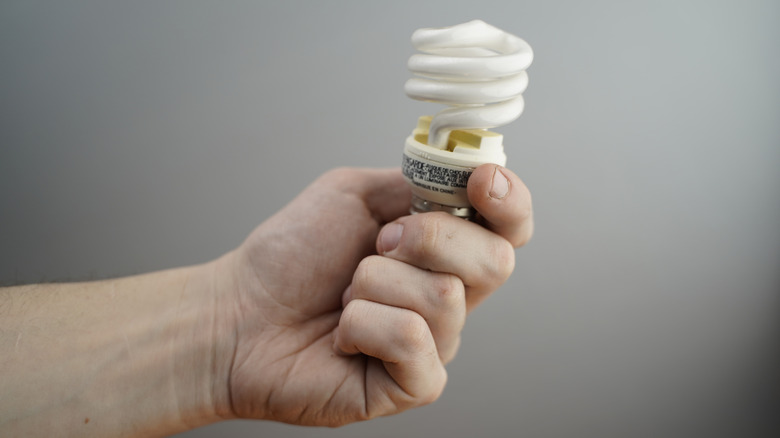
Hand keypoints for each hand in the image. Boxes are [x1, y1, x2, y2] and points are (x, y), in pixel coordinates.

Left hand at [210, 165, 532, 425]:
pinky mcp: (413, 385)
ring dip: (374, 282)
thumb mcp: (352, 193)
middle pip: (496, 261)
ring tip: (345, 295)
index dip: (511, 203)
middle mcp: (449, 298)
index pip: (511, 228)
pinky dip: (364, 324)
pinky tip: (342, 334)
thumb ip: (413, 182)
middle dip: (428, 238)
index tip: (481, 180)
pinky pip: (412, 341)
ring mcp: (434, 344)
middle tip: (377, 244)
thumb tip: (462, 178)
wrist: (239, 311)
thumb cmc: (291, 256)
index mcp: (443, 250)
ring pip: (443, 297)